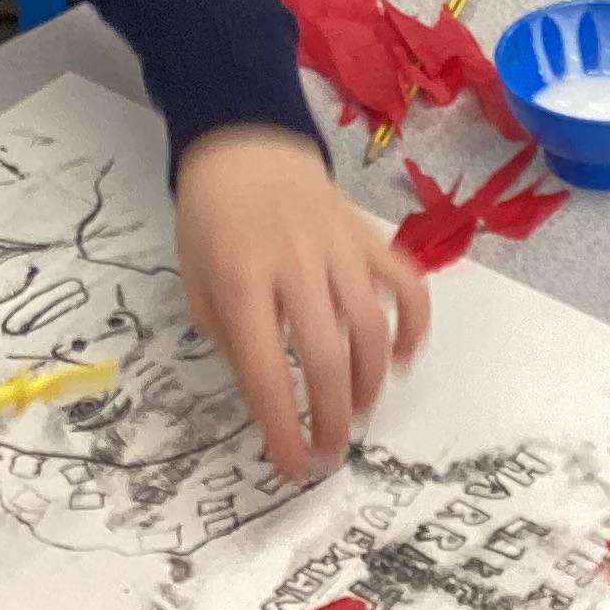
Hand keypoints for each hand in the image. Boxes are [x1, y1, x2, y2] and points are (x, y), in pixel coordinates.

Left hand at [175, 125, 430, 483]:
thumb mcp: (196, 282)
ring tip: (358, 411)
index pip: (268, 371)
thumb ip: (229, 337)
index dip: (284, 426)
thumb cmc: (212, 220)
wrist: (244, 144)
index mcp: (242, 282)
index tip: (293, 465)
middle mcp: (294, 266)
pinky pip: (405, 283)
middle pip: (327, 357)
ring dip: (370, 381)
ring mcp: (338, 248)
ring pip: (371, 327)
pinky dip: (413, 324)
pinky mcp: (367, 235)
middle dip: (332, 416)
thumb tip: (267, 392)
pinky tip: (404, 357)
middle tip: (331, 450)